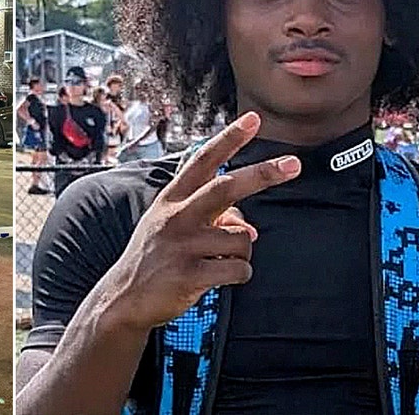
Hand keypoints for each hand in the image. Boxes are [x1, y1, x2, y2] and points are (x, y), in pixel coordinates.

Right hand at [96, 112, 298, 330]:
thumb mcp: (172, 227)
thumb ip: (210, 218)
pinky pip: (238, 269)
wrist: (124, 298)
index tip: (253, 119)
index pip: (203, 161)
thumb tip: (249, 229)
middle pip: (227, 187)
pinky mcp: (189, 274)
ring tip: (218, 261)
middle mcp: (176, 217)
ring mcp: (182, 245)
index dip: (229, 139)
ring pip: (242, 239)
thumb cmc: (154, 258)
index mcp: (172, 200)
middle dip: (264, 174)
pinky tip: (219, 278)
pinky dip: (239, 274)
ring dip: (242, 253)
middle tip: (294, 164)